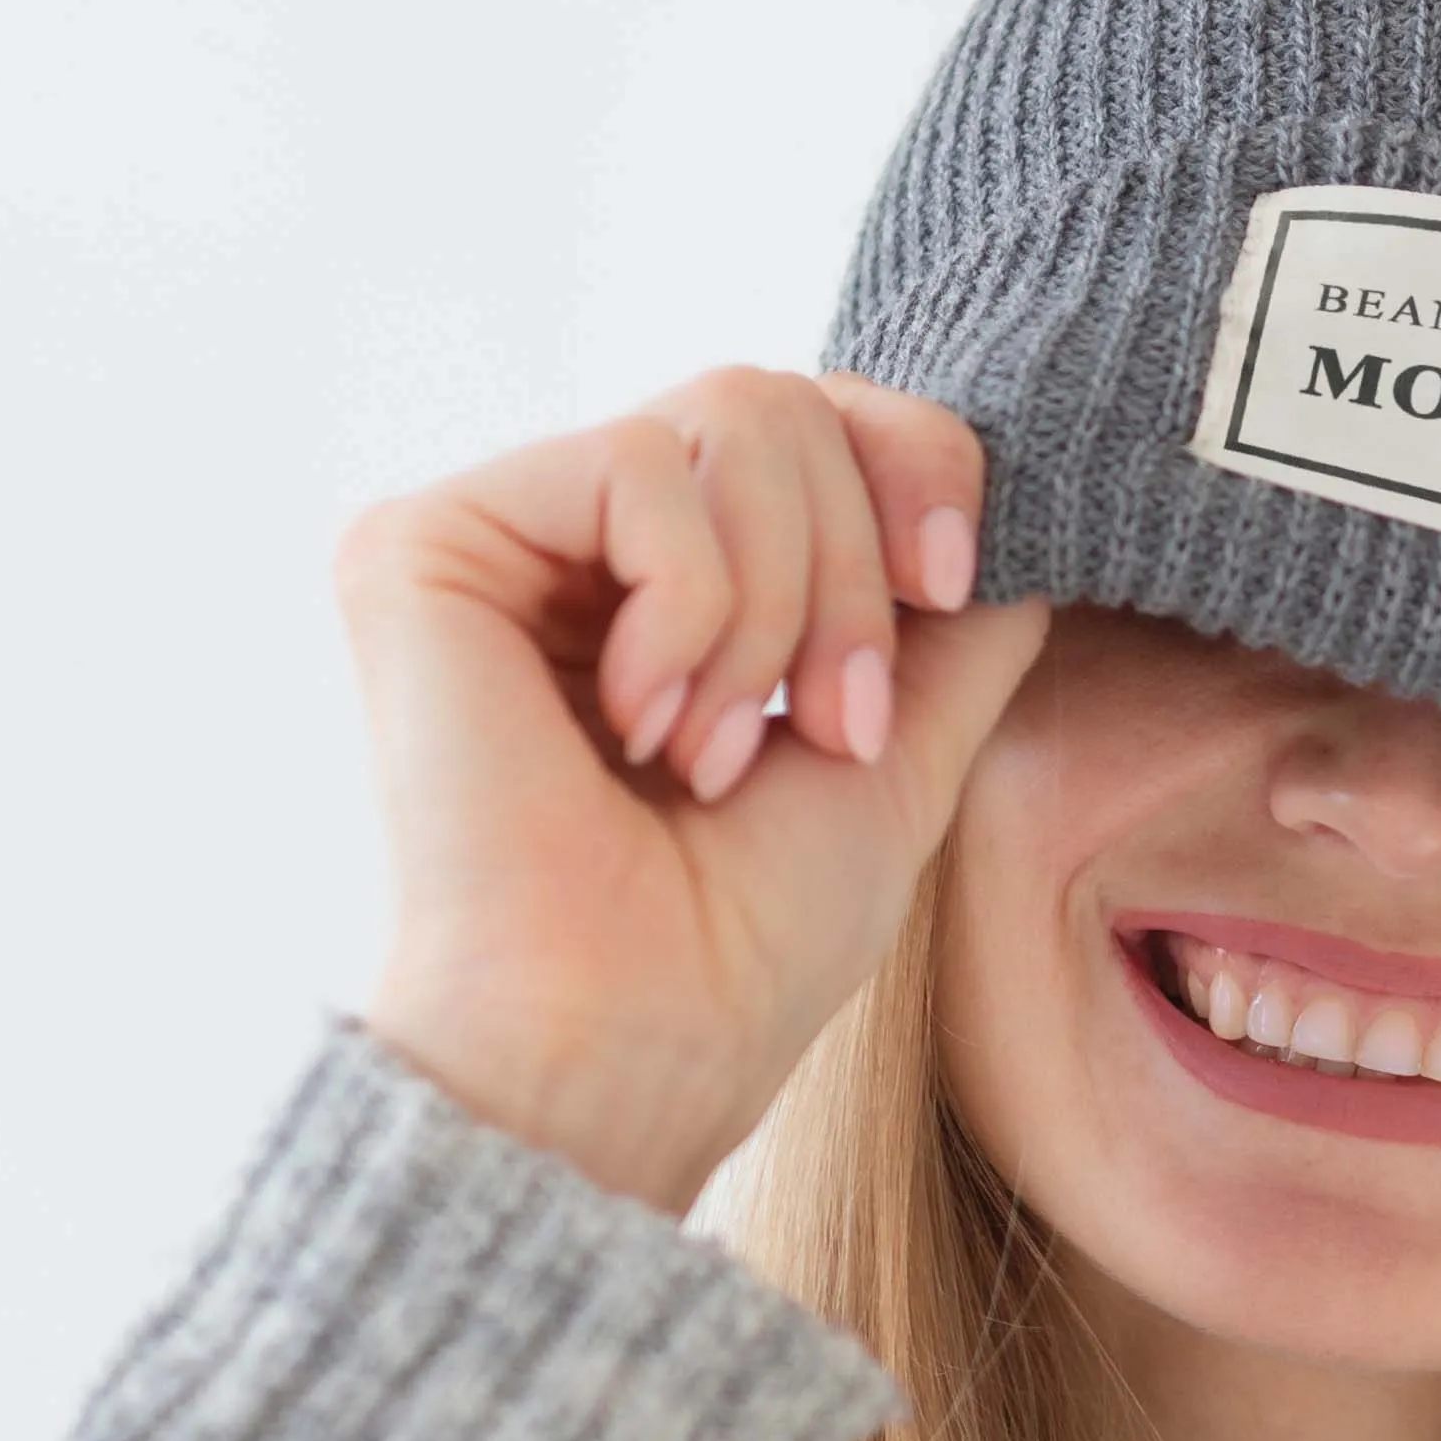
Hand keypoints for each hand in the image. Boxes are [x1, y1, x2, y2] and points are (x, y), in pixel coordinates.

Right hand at [337, 368, 1047, 1213]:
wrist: (636, 1041)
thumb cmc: (749, 939)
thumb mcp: (907, 742)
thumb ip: (960, 613)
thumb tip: (1018, 501)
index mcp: (677, 580)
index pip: (821, 413)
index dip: (918, 467)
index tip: (951, 588)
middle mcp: (578, 543)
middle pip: (785, 399)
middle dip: (852, 569)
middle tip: (829, 727)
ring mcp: (500, 537)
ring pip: (729, 412)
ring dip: (776, 606)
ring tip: (716, 753)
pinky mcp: (422, 544)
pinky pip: (639, 464)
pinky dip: (693, 606)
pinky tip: (638, 727)